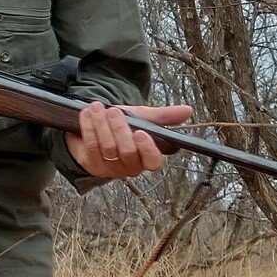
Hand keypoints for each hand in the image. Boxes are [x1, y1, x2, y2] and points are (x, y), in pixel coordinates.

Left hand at [65, 101, 193, 178]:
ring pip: (108, 148)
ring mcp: (110, 168)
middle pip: (127, 152)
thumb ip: (163, 116)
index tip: (141, 132)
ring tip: (98, 108)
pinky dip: (89, 128)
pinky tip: (87, 115)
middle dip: (119, 129)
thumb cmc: (123, 125)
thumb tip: (188, 110)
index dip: (148, 150)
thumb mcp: (143, 118)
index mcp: (147, 157)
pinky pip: (91, 146)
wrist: (96, 126)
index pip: (153, 162)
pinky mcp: (92, 164)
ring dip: (102, 125)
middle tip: (114, 111)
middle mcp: (130, 167)